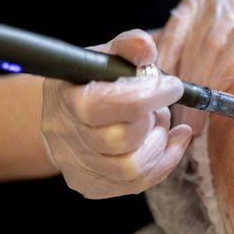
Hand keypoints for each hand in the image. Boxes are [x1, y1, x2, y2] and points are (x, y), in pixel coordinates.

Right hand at [41, 30, 191, 198]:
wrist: (62, 115)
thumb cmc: (88, 82)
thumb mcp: (105, 56)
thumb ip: (128, 47)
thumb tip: (144, 48)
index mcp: (70, 100)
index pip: (120, 105)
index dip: (154, 95)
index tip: (172, 86)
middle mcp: (69, 137)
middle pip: (126, 139)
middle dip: (154, 121)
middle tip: (160, 106)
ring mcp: (78, 165)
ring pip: (133, 169)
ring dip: (158, 145)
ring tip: (159, 125)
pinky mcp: (91, 185)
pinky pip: (136, 184)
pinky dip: (162, 162)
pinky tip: (168, 142)